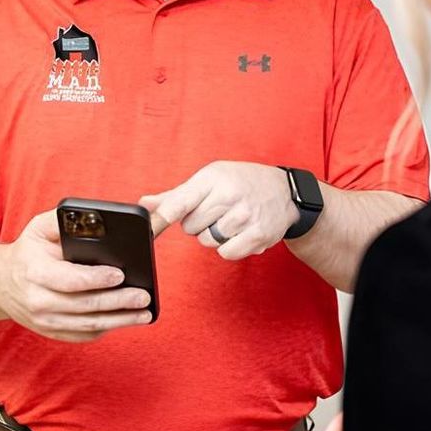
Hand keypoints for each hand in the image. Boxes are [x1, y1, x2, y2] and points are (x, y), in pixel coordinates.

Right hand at [0, 211, 152, 341]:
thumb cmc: (29, 251)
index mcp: (36, 272)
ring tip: (144, 312)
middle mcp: (38, 301)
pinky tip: (125, 320)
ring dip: (119, 320)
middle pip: (85, 306)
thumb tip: (105, 214)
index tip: (120, 275)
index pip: (71, 280)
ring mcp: (45, 321)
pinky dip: (106, 328)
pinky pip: (82, 334)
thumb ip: (71, 218)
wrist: (1, 282)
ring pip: (87, 325)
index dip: (97, 279)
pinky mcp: (52, 331)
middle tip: (144, 296)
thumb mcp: (41, 227)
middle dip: (118, 301)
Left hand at [140, 161, 298, 260]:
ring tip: (231, 219)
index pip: (182, 201)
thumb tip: (144, 204)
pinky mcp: (258, 235)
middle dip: (199, 222)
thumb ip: (178, 195)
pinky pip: (226, 253)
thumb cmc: (242, 182)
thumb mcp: (211, 178)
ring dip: (214, 235)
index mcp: (214, 177)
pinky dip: (230, 246)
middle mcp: (230, 195)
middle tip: (217, 210)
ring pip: (207, 241)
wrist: (285, 192)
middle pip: (190, 227)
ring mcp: (245, 216)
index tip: (150, 228)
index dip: (162, 217)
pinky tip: (242, 232)